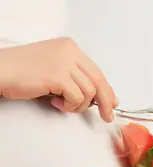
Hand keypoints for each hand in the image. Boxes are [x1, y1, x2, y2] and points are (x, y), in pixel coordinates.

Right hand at [0, 37, 116, 121]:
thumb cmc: (24, 72)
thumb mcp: (55, 69)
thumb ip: (77, 78)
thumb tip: (102, 98)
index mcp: (71, 48)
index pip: (97, 71)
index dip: (108, 90)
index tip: (112, 103)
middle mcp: (70, 51)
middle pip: (99, 81)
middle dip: (106, 102)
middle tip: (107, 116)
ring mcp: (64, 62)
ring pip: (89, 92)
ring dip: (79, 106)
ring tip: (63, 105)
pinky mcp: (57, 76)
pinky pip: (77, 98)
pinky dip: (69, 106)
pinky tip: (56, 104)